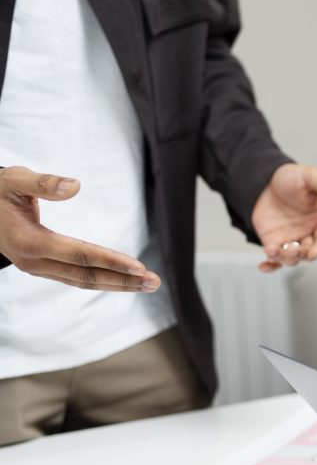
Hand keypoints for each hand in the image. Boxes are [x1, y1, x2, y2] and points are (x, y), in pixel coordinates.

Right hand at [0, 166, 159, 291]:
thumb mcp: (13, 180)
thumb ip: (43, 183)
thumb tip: (75, 186)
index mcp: (29, 241)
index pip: (79, 255)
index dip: (110, 261)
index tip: (138, 266)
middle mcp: (33, 261)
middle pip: (85, 275)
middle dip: (122, 280)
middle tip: (154, 282)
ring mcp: (37, 267)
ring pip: (82, 281)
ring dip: (117, 284)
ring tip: (148, 284)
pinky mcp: (42, 267)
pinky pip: (76, 278)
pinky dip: (102, 280)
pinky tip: (123, 280)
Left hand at [252, 163, 316, 272]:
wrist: (266, 180)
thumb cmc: (292, 177)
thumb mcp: (309, 175)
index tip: (314, 253)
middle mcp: (308, 234)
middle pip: (309, 253)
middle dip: (302, 254)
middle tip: (293, 249)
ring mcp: (291, 240)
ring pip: (292, 258)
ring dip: (284, 258)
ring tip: (272, 249)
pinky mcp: (274, 243)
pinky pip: (275, 259)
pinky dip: (270, 265)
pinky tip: (262, 266)